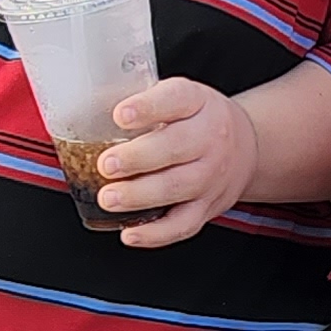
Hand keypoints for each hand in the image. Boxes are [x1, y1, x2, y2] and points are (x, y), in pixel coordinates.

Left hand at [95, 76, 262, 247]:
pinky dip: (156, 234)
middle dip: (138, 158)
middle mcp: (209, 137)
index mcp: (197, 102)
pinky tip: (130, 234)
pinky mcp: (209, 206)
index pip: (176, 99)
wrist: (248, 147)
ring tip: (109, 198)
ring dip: (140, 195)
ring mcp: (211, 175)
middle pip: (177, 147)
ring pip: (178, 187)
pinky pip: (183, 224)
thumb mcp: (178, 97)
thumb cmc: (197, 120)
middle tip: (106, 164)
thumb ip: (140, 103)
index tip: (121, 115)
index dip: (148, 107)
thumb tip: (82, 109)